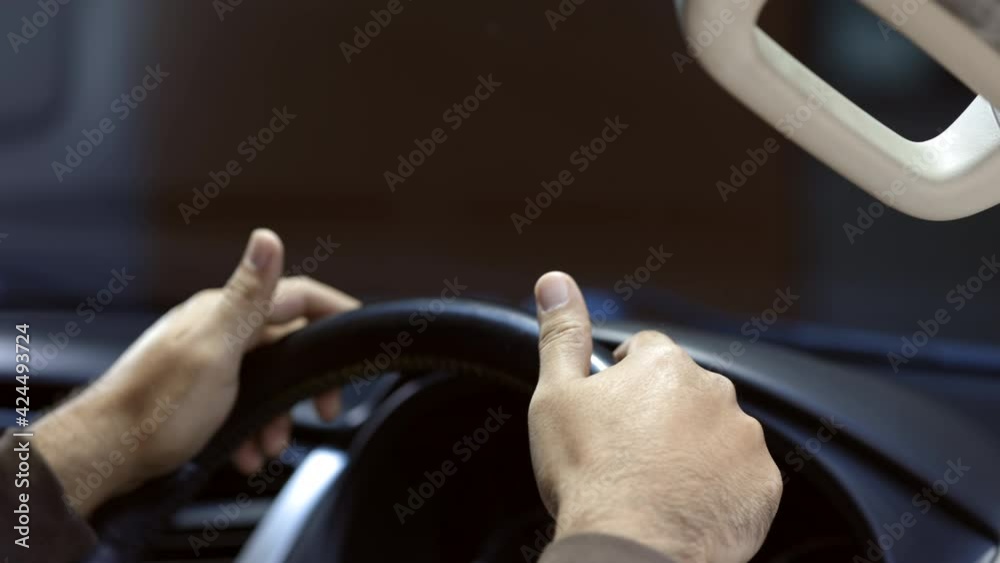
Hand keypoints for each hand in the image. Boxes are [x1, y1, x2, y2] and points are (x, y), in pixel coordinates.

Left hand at [34, 229, 358, 516]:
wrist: (103, 455)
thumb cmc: (155, 409)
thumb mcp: (216, 351)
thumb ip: (248, 298)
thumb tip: (267, 237)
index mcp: (223, 313)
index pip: (294, 295)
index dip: (332, 309)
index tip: (359, 327)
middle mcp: (216, 329)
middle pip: (284, 344)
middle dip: (304, 381)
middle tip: (323, 409)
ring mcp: (206, 360)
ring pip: (264, 378)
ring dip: (276, 414)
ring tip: (269, 443)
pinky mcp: (196, 392)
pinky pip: (241, 402)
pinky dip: (251, 427)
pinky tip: (245, 449)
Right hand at [528, 272, 781, 562]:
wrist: (631, 549)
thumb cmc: (589, 474)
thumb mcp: (557, 397)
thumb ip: (562, 334)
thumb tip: (555, 280)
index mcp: (664, 364)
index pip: (646, 351)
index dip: (623, 376)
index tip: (610, 407)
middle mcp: (714, 391)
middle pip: (685, 391)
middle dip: (662, 411)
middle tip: (630, 451)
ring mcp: (744, 439)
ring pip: (716, 432)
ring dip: (695, 447)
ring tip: (659, 482)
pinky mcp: (763, 484)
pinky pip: (742, 476)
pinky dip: (720, 486)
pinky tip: (688, 504)